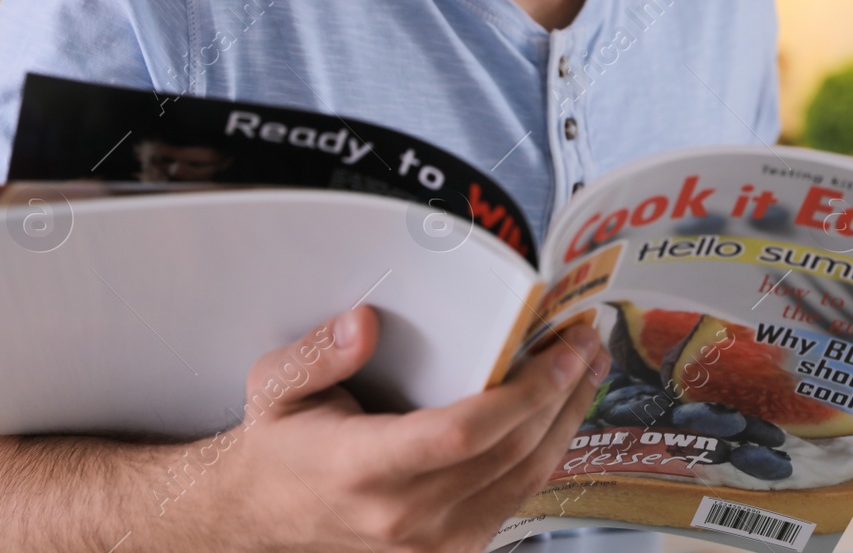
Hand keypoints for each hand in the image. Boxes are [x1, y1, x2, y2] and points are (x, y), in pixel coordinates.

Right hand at [218, 305, 607, 551]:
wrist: (265, 516)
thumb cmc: (280, 446)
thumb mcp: (275, 387)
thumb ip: (318, 353)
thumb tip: (363, 323)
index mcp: (360, 468)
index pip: (460, 434)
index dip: (521, 394)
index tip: (557, 353)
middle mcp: (403, 516)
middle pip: (509, 454)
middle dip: (560, 393)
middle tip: (585, 342)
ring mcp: (432, 543)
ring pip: (524, 480)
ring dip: (566, 421)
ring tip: (587, 370)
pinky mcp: (450, 551)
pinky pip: (515, 499)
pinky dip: (546, 453)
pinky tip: (559, 414)